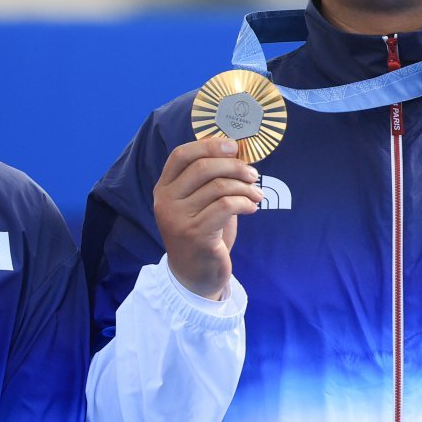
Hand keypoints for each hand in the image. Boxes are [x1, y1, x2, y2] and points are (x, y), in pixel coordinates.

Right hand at [153, 138, 262, 299]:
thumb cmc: (202, 234)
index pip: (181, 155)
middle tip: (253, 174)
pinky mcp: (195, 233)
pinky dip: (245, 203)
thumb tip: (236, 153)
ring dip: (245, 187)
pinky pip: (227, 206)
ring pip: (218, 186)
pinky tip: (252, 208)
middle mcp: (166, 201)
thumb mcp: (198, 204)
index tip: (234, 146)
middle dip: (234, 166)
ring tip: (257, 194)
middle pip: (203, 167)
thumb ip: (208, 180)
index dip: (209, 145)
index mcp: (164, 189)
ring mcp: (178, 218)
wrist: (195, 276)